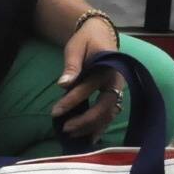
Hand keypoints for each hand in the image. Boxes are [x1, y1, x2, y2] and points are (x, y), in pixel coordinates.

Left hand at [51, 18, 124, 141]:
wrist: (101, 35)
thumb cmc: (86, 40)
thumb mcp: (76, 47)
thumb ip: (72, 65)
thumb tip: (63, 84)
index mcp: (107, 66)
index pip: (88, 88)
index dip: (71, 101)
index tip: (55, 112)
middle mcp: (116, 81)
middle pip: (104, 106)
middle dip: (85, 121)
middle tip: (65, 129)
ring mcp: (118, 90)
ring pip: (109, 114)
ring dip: (92, 127)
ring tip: (73, 136)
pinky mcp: (115, 95)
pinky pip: (110, 114)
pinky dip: (100, 127)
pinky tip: (89, 139)